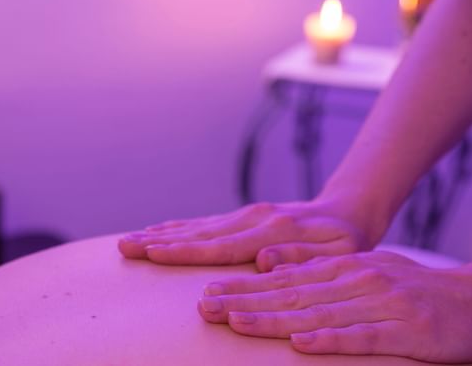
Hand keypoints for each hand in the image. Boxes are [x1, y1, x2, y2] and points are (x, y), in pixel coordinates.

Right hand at [118, 200, 380, 271]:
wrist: (347, 211)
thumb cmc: (346, 241)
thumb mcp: (340, 253)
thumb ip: (304, 257)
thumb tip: (264, 260)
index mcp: (273, 231)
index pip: (220, 246)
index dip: (183, 250)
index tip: (152, 251)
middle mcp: (253, 220)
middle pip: (198, 233)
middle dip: (159, 240)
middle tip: (125, 245)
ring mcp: (246, 216)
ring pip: (196, 226)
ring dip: (162, 233)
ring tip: (131, 239)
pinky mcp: (243, 217)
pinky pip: (205, 224)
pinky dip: (179, 228)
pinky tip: (160, 232)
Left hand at [197, 251, 471, 362]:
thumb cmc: (409, 287)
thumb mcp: (361, 271)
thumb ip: (317, 271)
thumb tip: (269, 267)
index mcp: (341, 268)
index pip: (282, 278)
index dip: (244, 286)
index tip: (209, 292)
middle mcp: (355, 281)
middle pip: (290, 293)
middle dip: (244, 300)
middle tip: (207, 306)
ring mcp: (381, 304)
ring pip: (317, 313)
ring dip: (274, 318)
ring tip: (237, 322)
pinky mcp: (408, 330)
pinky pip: (364, 338)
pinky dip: (331, 340)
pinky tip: (303, 344)